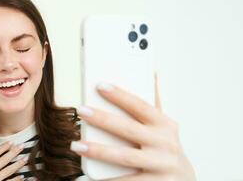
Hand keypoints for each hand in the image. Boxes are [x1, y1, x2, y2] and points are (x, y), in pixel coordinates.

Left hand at [71, 75, 195, 180]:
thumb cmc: (165, 149)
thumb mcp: (164, 126)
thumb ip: (154, 102)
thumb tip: (150, 72)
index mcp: (164, 125)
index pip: (140, 106)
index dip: (120, 95)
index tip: (100, 85)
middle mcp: (164, 144)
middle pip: (128, 129)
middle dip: (103, 119)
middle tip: (81, 110)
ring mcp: (160, 165)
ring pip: (124, 156)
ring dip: (98, 150)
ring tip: (76, 145)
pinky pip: (126, 180)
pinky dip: (108, 178)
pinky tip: (89, 175)